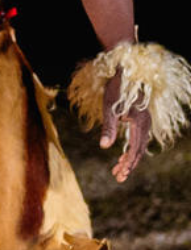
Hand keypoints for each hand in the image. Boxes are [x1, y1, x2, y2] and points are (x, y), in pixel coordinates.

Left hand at [98, 68, 153, 182]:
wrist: (126, 72)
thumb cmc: (116, 89)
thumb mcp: (109, 108)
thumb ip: (108, 128)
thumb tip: (104, 147)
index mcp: (140, 123)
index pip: (135, 149)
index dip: (128, 163)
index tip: (120, 175)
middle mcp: (146, 124)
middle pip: (139, 150)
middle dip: (128, 165)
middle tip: (118, 177)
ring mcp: (145, 122)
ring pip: (139, 146)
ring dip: (129, 159)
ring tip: (118, 170)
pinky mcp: (141, 120)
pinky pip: (138, 139)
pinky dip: (130, 149)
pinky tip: (122, 156)